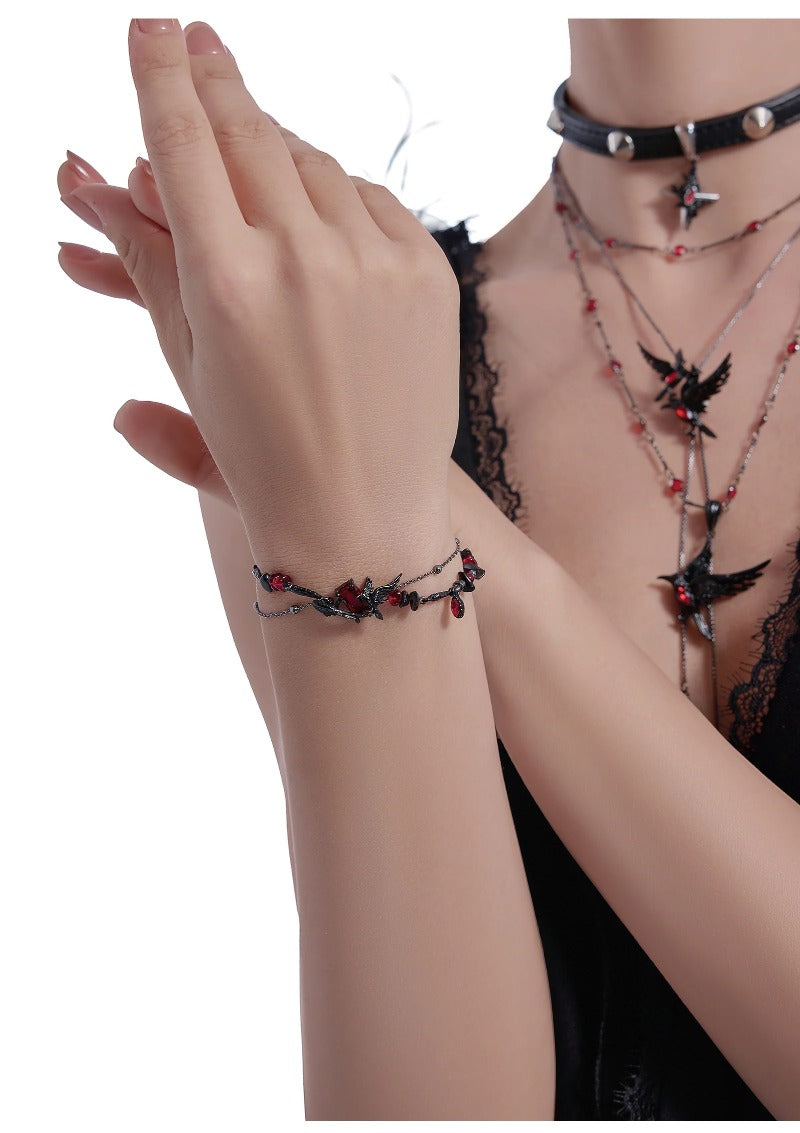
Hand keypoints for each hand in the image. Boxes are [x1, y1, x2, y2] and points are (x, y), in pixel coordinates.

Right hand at [58, 19, 459, 552]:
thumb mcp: (188, 361)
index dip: (162, 75)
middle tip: (196, 39)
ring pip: (313, 162)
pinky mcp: (427, 272)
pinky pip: (371, 199)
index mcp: (227, 282)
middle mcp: (303, 257)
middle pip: (250, 131)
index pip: (183, 142)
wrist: (362, 516)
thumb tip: (98, 184)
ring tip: (253, 155)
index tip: (152, 29)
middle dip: (217, 78)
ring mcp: (375, 261)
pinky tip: (317, 215)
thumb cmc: (261, 454)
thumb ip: (146, 262)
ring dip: (277, 150)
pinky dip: (337, 197)